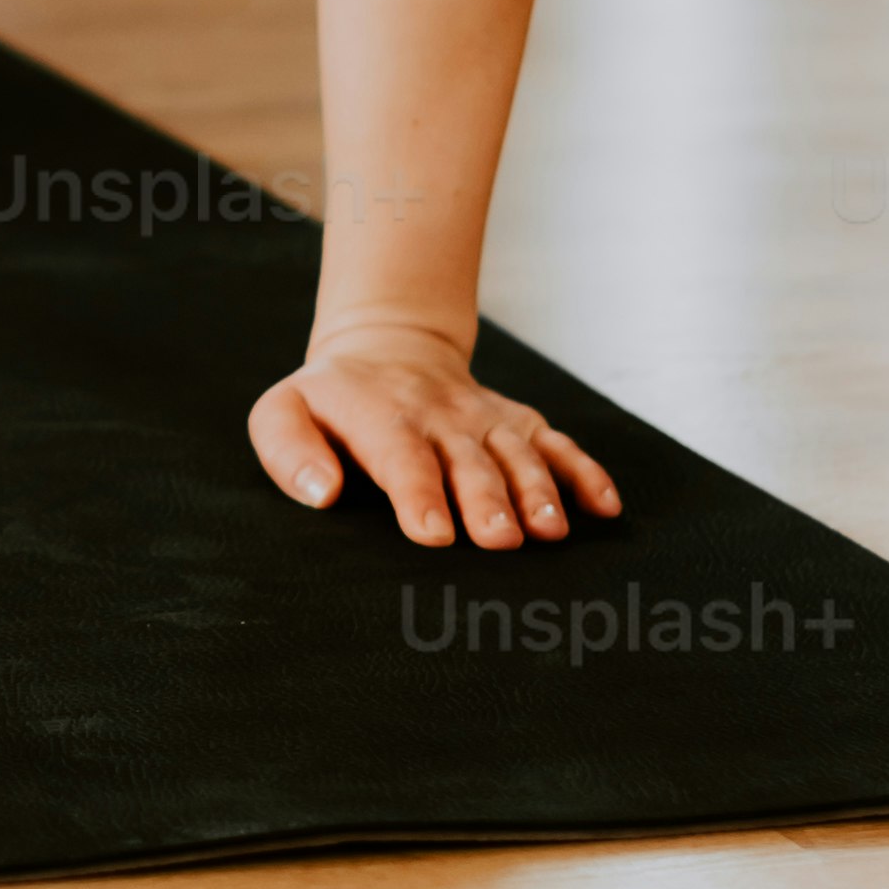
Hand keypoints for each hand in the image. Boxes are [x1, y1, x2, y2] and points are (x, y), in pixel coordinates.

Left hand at [250, 319, 622, 551]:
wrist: (386, 348)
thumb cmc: (329, 402)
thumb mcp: (283, 413)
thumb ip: (289, 451)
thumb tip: (321, 493)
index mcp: (379, 416)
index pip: (400, 456)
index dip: (419, 494)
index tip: (433, 534)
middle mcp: (438, 416)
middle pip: (467, 461)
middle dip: (487, 500)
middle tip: (501, 540)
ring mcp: (483, 418)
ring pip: (517, 453)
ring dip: (538, 490)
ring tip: (551, 530)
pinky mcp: (516, 421)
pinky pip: (556, 443)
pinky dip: (584, 472)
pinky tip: (605, 506)